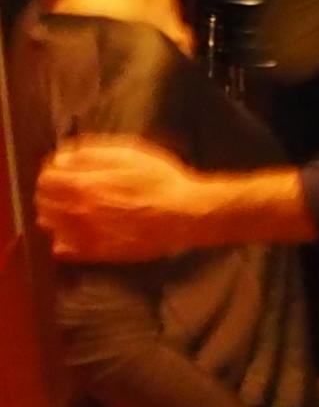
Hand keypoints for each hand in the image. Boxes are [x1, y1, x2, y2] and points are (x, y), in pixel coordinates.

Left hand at [38, 136, 219, 263]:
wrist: (186, 214)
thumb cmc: (161, 180)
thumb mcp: (129, 153)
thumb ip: (91, 154)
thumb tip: (61, 158)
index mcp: (82, 185)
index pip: (46, 179)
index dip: (51, 172)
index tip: (61, 170)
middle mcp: (77, 211)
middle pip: (43, 202)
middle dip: (50, 193)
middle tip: (65, 189)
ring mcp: (86, 234)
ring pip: (50, 226)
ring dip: (53, 215)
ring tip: (68, 210)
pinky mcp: (98, 252)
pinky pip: (64, 250)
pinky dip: (61, 241)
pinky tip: (73, 234)